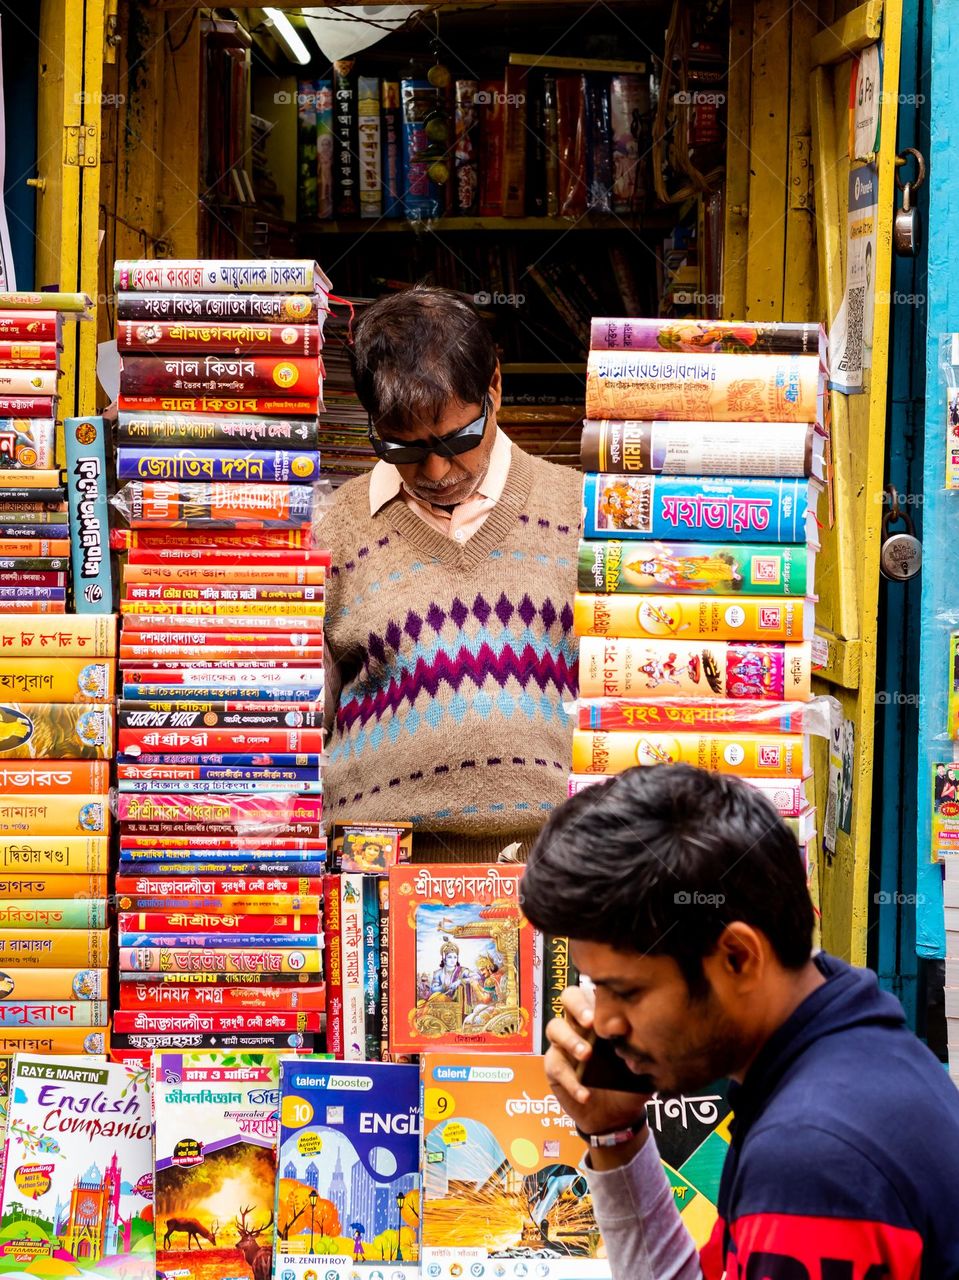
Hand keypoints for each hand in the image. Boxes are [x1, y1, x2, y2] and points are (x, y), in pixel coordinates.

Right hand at [544, 985, 651, 1139]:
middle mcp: (580, 1023)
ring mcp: (564, 1043)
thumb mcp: (641, 1066)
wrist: (616, 1117)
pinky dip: (571, 1081)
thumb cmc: (629, 1082)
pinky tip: (585, 1094)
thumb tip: (649, 1037)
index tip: (610, 1005)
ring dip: (570, 1039)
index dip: (598, 994)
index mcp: (602, 1016)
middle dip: (577, 1005)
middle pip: (568, 997)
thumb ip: (643, 1051)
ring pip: (555, 1027)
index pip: (595, 991)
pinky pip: (556, 1066)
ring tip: (586, 1055)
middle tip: (590, 1022)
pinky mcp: (554, 1066)